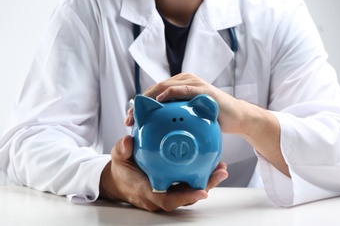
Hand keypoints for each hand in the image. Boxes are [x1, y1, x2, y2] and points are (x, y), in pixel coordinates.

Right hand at [99, 135, 227, 211]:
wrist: (119, 180)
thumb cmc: (120, 170)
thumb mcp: (118, 157)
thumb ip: (122, 149)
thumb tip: (128, 140)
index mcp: (146, 191)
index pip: (167, 199)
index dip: (186, 196)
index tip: (202, 191)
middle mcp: (159, 196)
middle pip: (186, 197)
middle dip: (205, 186)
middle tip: (221, 172)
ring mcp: (166, 193)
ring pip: (189, 192)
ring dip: (207, 181)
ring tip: (221, 167)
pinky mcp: (171, 189)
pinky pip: (187, 185)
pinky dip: (200, 176)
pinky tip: (210, 163)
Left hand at [124, 73, 288, 176]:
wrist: (236, 118)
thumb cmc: (212, 118)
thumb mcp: (189, 119)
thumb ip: (175, 120)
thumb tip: (155, 135)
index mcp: (178, 86)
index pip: (153, 93)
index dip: (139, 105)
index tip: (128, 119)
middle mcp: (184, 81)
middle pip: (154, 90)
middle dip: (139, 104)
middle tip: (129, 119)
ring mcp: (193, 83)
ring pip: (164, 87)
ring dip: (149, 99)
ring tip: (138, 113)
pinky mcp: (202, 90)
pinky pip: (183, 90)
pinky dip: (169, 93)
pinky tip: (159, 101)